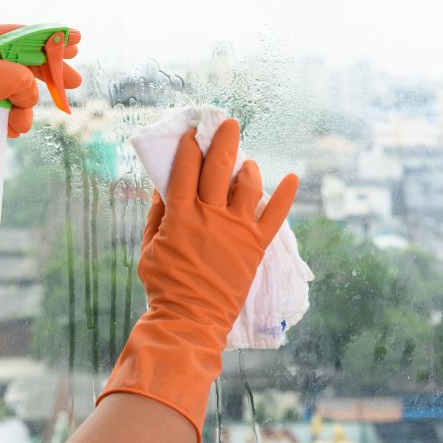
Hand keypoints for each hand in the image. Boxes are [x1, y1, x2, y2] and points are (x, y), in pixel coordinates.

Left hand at [0, 23, 81, 230]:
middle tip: (73, 84)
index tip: (78, 41)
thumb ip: (26, 81)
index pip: (33, 33)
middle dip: (51, 75)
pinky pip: (3, 104)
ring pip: (18, 88)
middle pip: (30, 60)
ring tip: (22, 124)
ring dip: (27, 107)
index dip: (57, 39)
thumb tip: (29, 97)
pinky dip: (12, 116)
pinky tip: (12, 129)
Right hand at [98, 119, 297, 442]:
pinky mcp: (256, 245)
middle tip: (228, 123)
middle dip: (223, 139)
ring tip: (246, 164)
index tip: (193, 133)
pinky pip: (275, 215)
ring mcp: (236, 229)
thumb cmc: (164, 285)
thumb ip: (157, 214)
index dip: (189, 146)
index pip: (186, 168)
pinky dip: (286, 195)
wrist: (190, 320)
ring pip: (248, 185)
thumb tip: (163, 185)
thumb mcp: (149, 247)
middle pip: (219, 166)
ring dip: (248, 168)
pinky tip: (293, 177)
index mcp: (181, 214)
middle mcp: (211, 215)